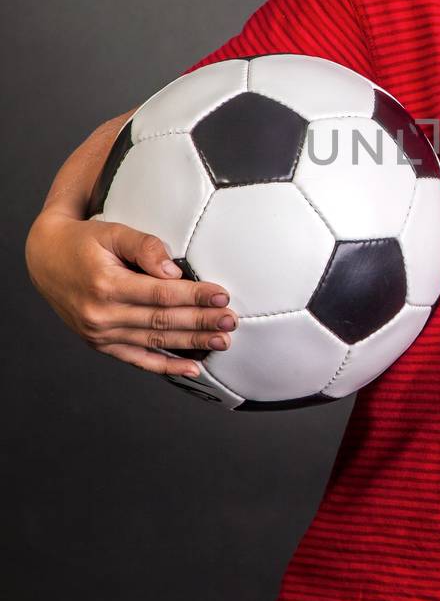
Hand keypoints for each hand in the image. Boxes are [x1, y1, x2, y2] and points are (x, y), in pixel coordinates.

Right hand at [25, 211, 237, 378]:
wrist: (45, 259)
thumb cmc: (84, 242)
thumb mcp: (112, 232)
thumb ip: (145, 247)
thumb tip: (174, 271)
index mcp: (106, 285)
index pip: (161, 295)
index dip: (195, 297)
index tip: (223, 297)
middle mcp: (101, 314)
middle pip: (162, 321)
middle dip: (201, 322)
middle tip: (231, 322)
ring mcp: (99, 334)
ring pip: (154, 341)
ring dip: (191, 344)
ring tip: (221, 342)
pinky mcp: (100, 344)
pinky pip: (137, 359)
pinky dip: (165, 366)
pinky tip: (191, 368)